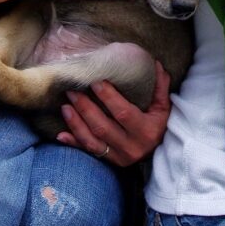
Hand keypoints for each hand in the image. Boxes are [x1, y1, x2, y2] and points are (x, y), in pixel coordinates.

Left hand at [56, 61, 170, 166]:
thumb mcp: (163, 107)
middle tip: (72, 90)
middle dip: (85, 108)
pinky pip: (88, 153)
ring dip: (76, 123)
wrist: (161, 154)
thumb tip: (156, 63)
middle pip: (102, 127)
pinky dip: (74, 143)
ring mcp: (119, 156)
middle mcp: (131, 146)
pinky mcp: (110, 162)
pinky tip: (61, 134)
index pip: (123, 113)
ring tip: (65, 106)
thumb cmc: (160, 125)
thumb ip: (160, 86)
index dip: (108, 98)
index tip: (95, 81)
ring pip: (92, 141)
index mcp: (146, 131)